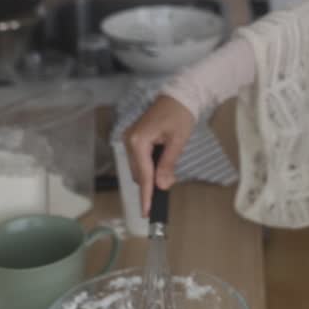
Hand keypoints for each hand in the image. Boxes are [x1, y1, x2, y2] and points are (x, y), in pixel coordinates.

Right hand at [123, 95, 194, 214]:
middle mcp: (129, 140)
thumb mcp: (177, 141)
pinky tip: (161, 166)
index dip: (146, 195)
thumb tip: (161, 186)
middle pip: (139, 173)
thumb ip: (167, 164)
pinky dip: (150, 167)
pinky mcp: (135, 139)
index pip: (143, 175)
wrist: (179, 95)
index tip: (147, 212)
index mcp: (138, 141)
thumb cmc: (179, 114)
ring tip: (168, 175)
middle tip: (169, 186)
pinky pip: (140, 159)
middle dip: (152, 184)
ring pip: (139, 168)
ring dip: (152, 175)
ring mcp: (130, 139)